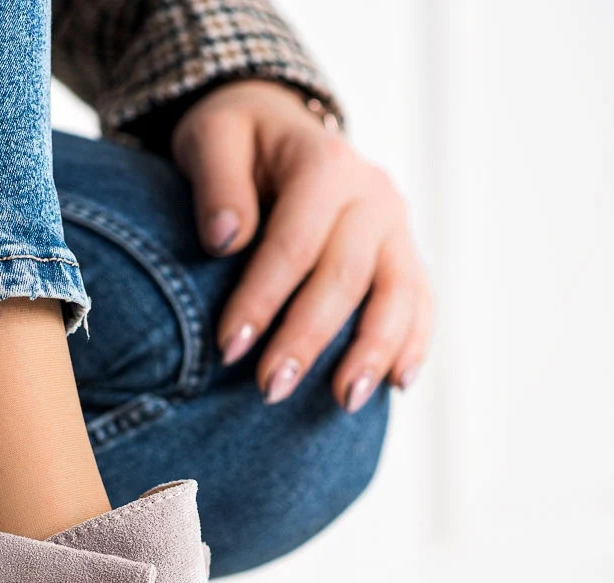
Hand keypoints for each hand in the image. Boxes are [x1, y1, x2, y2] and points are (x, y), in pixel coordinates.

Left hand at [172, 80, 431, 408]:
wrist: (280, 129)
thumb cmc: (239, 144)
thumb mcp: (211, 140)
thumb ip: (215, 181)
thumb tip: (225, 238)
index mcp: (324, 164)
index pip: (293, 244)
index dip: (261, 300)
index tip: (228, 350)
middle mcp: (371, 194)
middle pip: (346, 278)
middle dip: (308, 340)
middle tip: (270, 391)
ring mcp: (395, 228)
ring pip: (398, 295)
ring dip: (372, 354)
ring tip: (343, 404)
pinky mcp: (404, 255)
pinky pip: (420, 302)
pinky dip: (414, 345)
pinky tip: (397, 386)